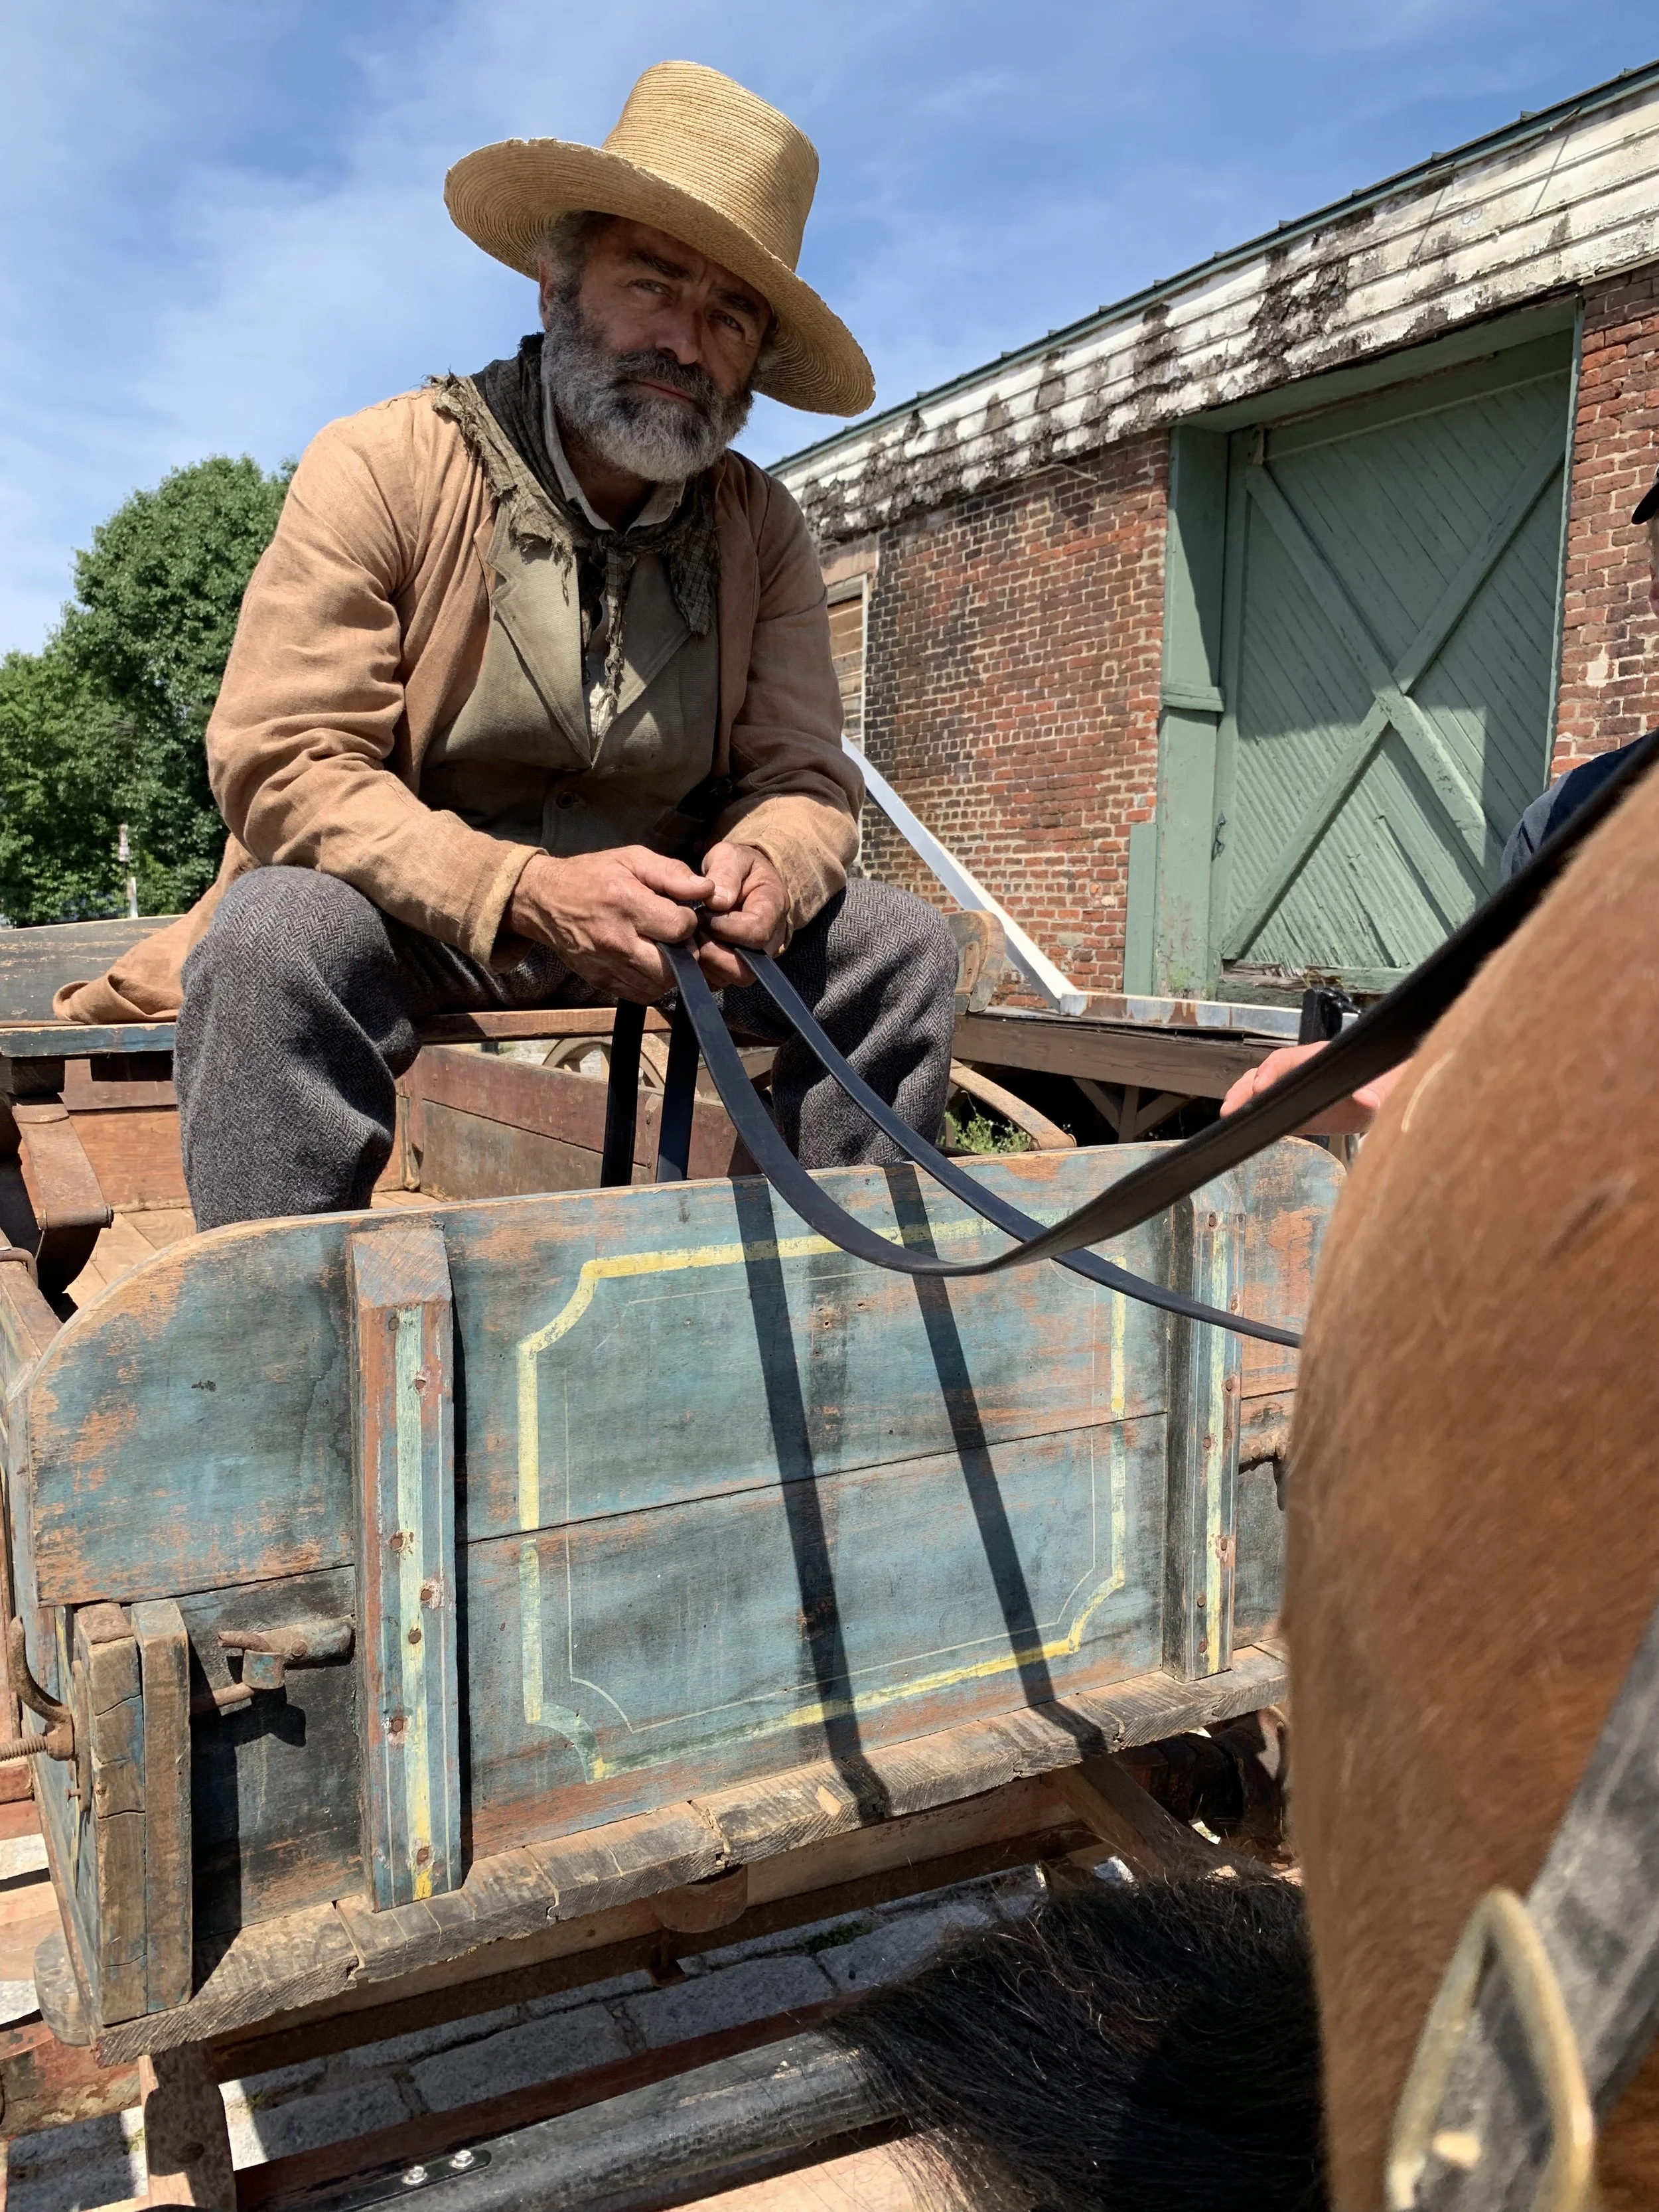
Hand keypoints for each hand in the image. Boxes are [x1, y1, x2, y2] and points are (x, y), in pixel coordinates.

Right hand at [508, 846, 711, 1001]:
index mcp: (625, 903)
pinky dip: (653, 984)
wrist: (544, 900)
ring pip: (659, 985)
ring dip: (671, 970)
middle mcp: (615, 939)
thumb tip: (707, 889)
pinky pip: (641, 994)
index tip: (681, 912)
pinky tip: (650, 963)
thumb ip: (672, 872)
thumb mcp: (632, 858)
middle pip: (672, 965)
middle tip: (678, 936)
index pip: (679, 927)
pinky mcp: (600, 981)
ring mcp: (606, 965)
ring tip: (664, 949)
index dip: (689, 921)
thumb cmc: (592, 875)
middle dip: (685, 952)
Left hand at [694, 841, 787, 988]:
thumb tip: (717, 901)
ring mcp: (753, 958)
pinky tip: (691, 946)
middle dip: (714, 952)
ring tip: (692, 936)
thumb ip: (726, 872)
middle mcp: (769, 940)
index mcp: (773, 907)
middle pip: (747, 967)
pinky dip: (701, 969)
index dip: (728, 928)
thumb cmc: (737, 867)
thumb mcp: (731, 856)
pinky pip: (718, 981)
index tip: (706, 914)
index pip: (756, 932)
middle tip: (696, 930)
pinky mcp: (735, 968)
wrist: (744, 881)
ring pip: (731, 978)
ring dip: (705, 961)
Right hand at [1219, 1039, 1409, 1133]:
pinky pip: (1265, 1102)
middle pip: (1266, 1071)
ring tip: (1228, 1113)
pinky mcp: (1290, 1105)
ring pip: (1260, 1083)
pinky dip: (1249, 1108)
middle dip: (1247, 1087)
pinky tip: (1237, 1120)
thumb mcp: (1378, 1100)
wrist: (1383, 1096)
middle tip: (1232, 1107)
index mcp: (1318, 1061)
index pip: (1287, 1060)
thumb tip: (1366, 1099)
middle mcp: (1301, 1070)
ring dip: (1242, 1096)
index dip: (1271, 1072)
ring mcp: (1293, 1087)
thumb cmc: (1379, 1092)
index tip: (1260, 1087)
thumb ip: (1371, 1099)